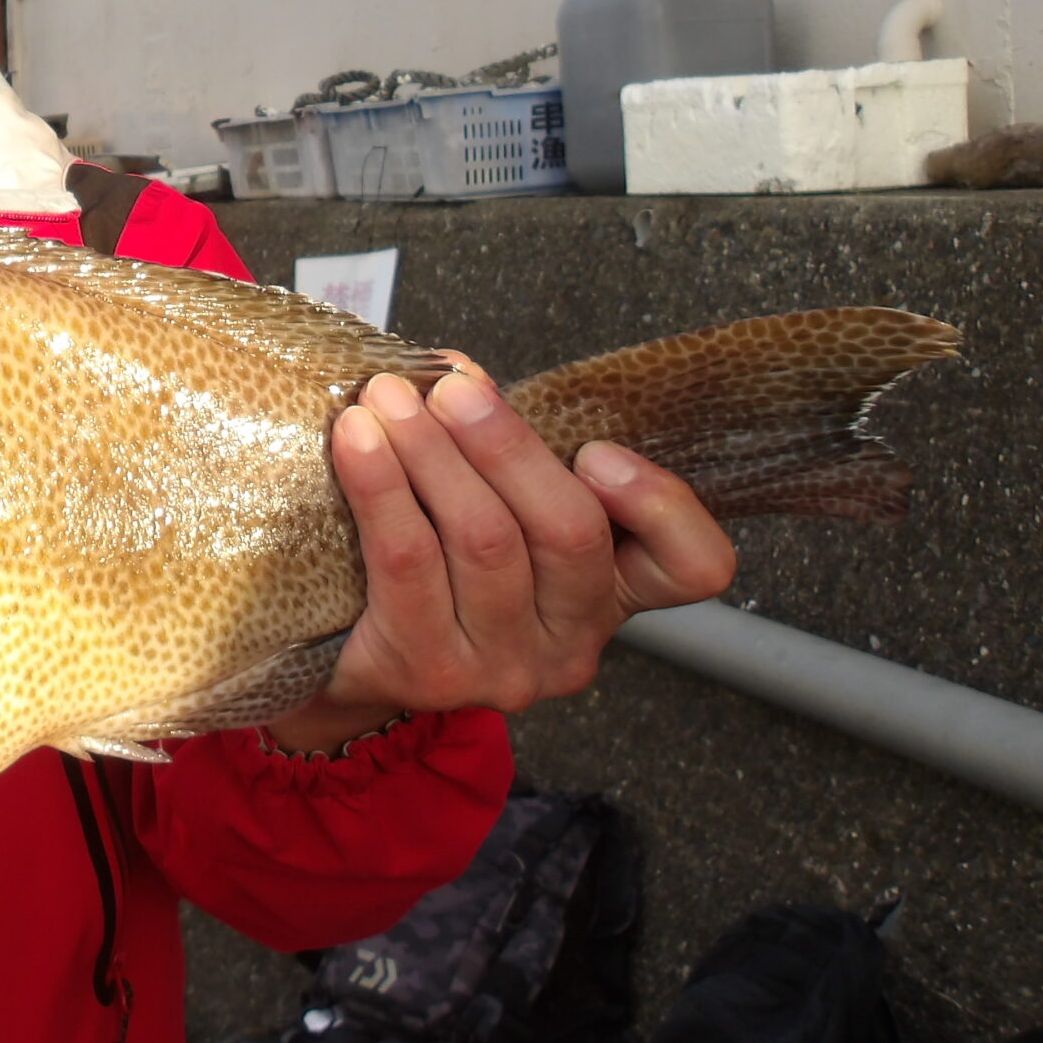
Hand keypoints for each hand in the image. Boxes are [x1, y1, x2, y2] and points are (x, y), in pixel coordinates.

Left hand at [267, 356, 737, 751]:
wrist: (347, 662)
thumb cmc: (430, 563)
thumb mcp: (495, 509)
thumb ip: (505, 454)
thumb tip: (458, 373)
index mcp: (611, 592)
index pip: (695, 566)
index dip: (661, 504)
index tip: (595, 450)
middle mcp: (572, 640)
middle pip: (570, 532)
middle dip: (505, 444)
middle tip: (450, 389)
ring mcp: (505, 666)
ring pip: (485, 540)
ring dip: (431, 453)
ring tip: (386, 400)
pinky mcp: (430, 670)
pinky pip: (408, 561)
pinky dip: (381, 487)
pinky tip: (356, 441)